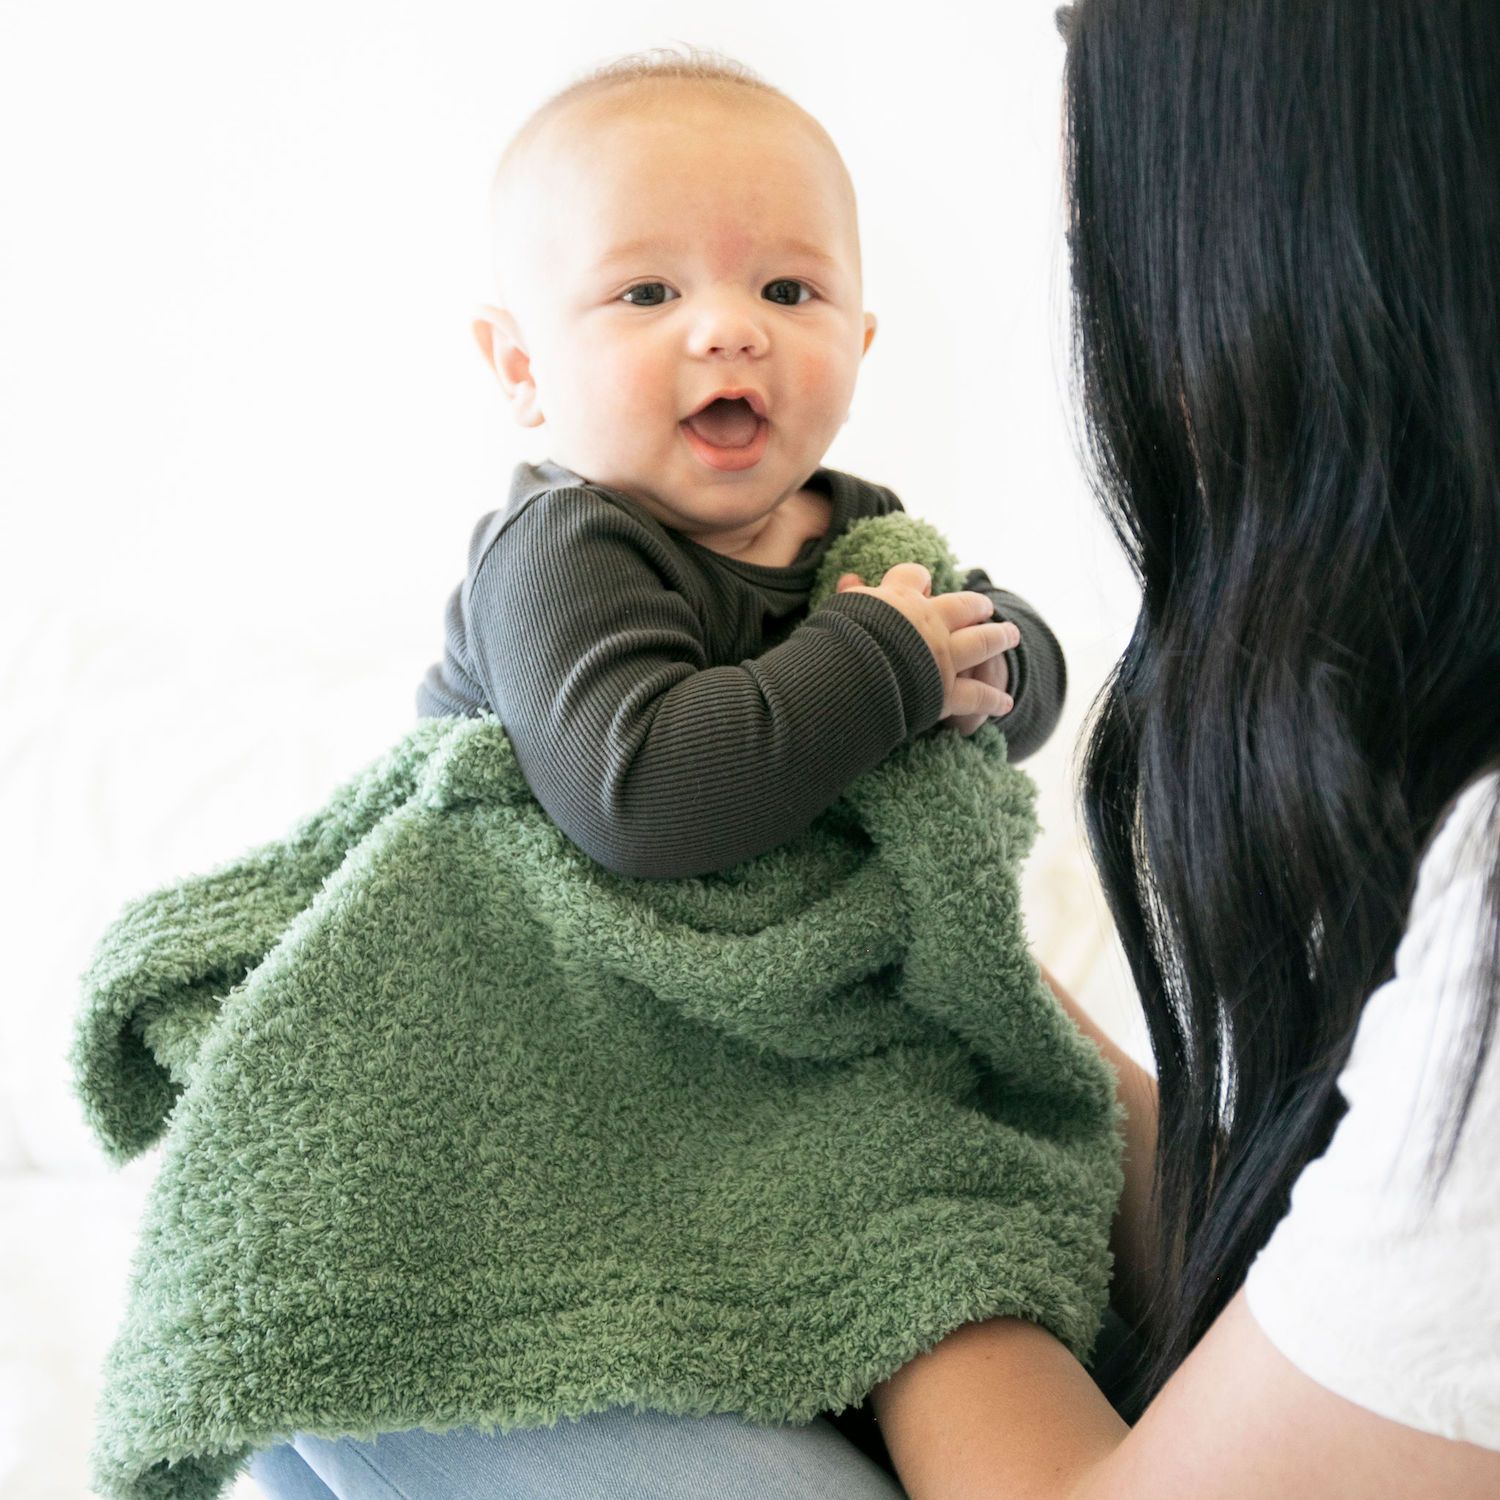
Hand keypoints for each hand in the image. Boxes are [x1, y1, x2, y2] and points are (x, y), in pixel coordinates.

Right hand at [835, 563, 1015, 728]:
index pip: (914, 576)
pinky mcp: (947, 692)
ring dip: (999, 637)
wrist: (847, 679)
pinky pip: (977, 695)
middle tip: (985, 607)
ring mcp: (943, 657)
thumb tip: (849, 579)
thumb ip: (850, 596)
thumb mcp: (840, 612)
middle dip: (976, 605)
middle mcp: (929, 624)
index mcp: (900, 600)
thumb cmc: (836, 643)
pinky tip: (1007, 702)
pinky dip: (993, 699)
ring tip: (1012, 634)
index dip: (919, 579)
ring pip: (982, 642)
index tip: (924, 583)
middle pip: (963, 606)